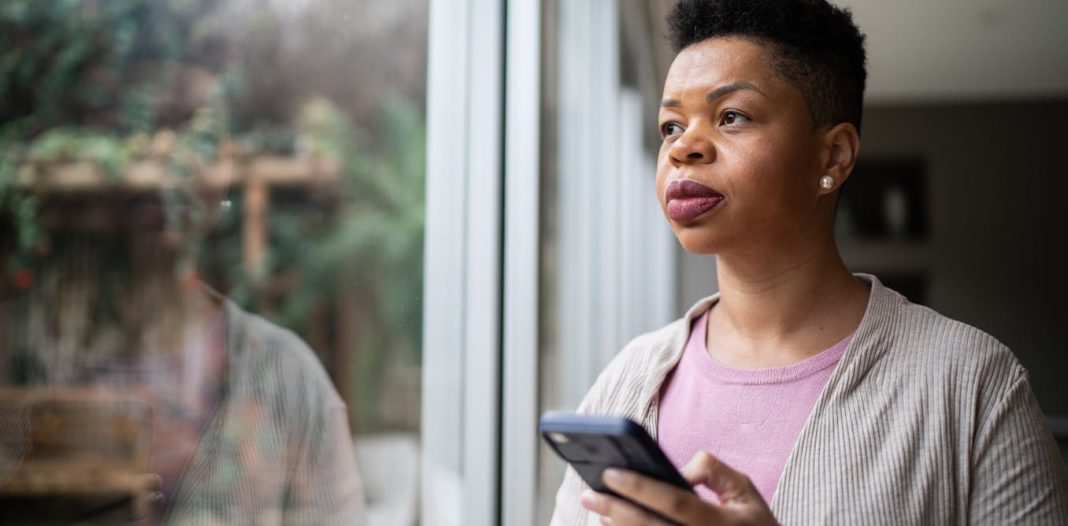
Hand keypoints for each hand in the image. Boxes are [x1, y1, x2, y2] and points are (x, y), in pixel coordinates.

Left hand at [579, 451, 777, 524]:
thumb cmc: (753, 522)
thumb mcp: (744, 490)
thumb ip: (713, 471)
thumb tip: (678, 470)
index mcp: (721, 523)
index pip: (674, 502)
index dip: (641, 488)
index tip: (611, 472)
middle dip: (615, 510)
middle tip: (588, 493)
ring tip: (595, 509)